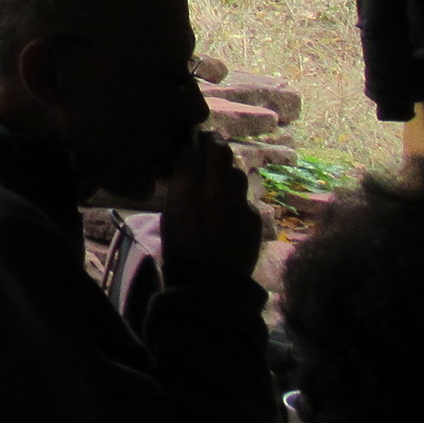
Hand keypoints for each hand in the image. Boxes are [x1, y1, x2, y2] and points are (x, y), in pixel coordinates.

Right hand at [159, 131, 261, 286]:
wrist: (211, 284)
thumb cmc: (179, 251)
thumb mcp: (169, 216)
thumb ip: (180, 189)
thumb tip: (186, 169)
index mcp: (185, 190)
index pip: (192, 151)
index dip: (193, 141)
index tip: (193, 138)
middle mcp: (214, 190)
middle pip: (220, 152)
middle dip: (215, 143)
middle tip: (211, 141)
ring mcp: (238, 202)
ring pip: (237, 173)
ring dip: (228, 171)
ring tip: (220, 179)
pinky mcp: (254, 216)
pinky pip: (245, 198)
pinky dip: (238, 200)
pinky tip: (230, 212)